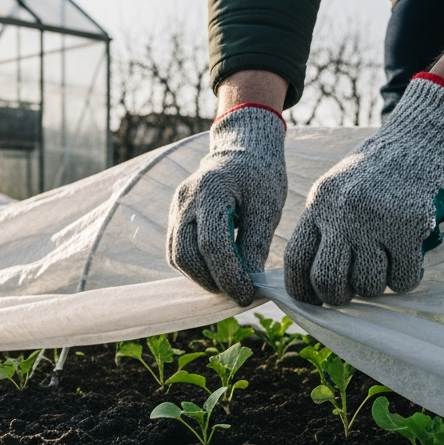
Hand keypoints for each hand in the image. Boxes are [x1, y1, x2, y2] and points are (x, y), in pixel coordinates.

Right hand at [167, 103, 287, 305]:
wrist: (244, 150)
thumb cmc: (261, 176)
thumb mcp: (267, 207)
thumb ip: (256, 243)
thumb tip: (249, 281)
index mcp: (211, 190)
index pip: (212, 244)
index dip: (229, 275)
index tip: (247, 294)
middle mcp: (186, 199)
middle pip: (184, 254)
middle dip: (210, 281)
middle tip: (236, 293)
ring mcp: (177, 208)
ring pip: (176, 256)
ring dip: (200, 277)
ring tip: (228, 283)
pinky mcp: (176, 216)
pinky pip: (177, 249)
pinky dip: (195, 267)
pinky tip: (218, 270)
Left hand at [284, 73, 443, 305]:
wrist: (423, 139)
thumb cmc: (379, 171)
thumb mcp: (338, 188)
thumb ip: (324, 225)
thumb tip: (312, 280)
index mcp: (320, 203)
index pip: (297, 260)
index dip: (303, 290)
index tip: (314, 300)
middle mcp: (343, 212)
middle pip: (329, 279)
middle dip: (339, 296)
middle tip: (352, 291)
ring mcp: (376, 220)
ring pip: (367, 284)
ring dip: (376, 288)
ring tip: (384, 268)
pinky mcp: (409, 226)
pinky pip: (402, 279)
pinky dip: (405, 280)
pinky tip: (407, 262)